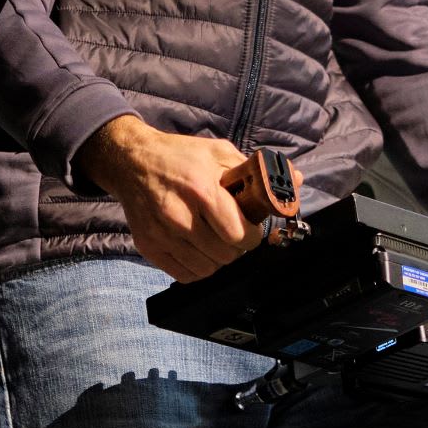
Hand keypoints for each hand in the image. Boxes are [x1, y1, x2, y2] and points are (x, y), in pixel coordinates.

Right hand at [80, 116, 261, 281]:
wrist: (132, 161)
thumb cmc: (180, 156)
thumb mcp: (219, 152)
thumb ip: (255, 171)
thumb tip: (295, 180)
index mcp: (202, 190)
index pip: (239, 235)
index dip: (252, 235)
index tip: (250, 228)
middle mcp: (180, 216)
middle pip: (225, 255)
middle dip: (236, 246)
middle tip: (233, 233)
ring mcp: (162, 234)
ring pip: (207, 269)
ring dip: (217, 258)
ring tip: (215, 239)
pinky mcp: (148, 247)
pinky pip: (184, 275)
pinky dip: (197, 267)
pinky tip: (198, 248)